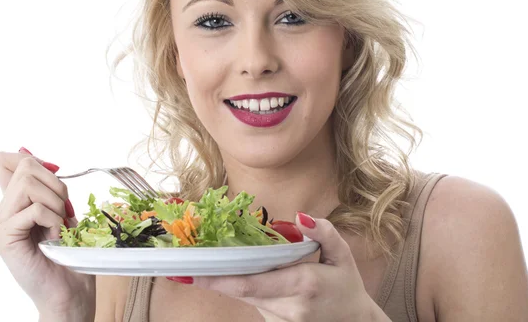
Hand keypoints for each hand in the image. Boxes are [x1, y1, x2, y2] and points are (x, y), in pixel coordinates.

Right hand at [0, 148, 94, 319]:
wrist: (69, 292)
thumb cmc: (69, 255)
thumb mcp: (62, 213)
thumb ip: (49, 189)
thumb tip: (38, 158)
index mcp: (14, 203)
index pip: (6, 161)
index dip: (32, 159)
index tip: (53, 176)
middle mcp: (2, 211)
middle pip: (26, 167)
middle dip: (57, 185)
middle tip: (63, 213)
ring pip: (29, 184)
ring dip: (56, 204)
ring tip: (58, 227)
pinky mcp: (3, 236)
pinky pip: (35, 209)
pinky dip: (53, 220)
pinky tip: (53, 238)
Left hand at [191, 212, 379, 321]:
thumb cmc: (346, 286)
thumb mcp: (343, 255)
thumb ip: (324, 233)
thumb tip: (299, 216)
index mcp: (303, 284)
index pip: (251, 283)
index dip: (219, 278)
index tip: (192, 272)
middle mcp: (287, 306)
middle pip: (239, 291)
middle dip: (210, 278)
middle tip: (181, 266)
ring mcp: (278, 318)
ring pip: (243, 296)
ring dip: (222, 281)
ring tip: (197, 266)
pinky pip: (250, 301)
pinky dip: (238, 287)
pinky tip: (226, 275)